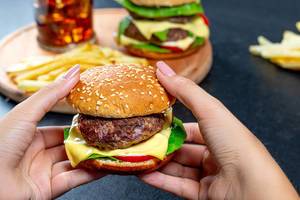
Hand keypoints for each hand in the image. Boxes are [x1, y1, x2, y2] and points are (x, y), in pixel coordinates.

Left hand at [0, 65, 104, 198]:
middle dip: (87, 141)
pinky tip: (105, 165)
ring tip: (111, 148)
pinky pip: (73, 180)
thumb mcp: (27, 113)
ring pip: (74, 163)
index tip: (94, 117)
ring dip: (92, 156)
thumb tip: (74, 72)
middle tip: (106, 133)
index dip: (75, 124)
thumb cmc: (0, 143)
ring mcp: (43, 172)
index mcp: (28, 136)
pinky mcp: (48, 189)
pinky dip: (90, 174)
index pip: (57, 130)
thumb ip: (52, 94)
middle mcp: (37, 154)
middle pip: (68, 146)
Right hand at [139, 61, 297, 199]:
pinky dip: (160, 180)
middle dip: (161, 145)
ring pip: (178, 167)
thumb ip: (184, 90)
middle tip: (141, 140)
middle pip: (182, 148)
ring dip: (158, 163)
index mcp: (220, 133)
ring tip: (137, 157)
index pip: (191, 127)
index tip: (152, 119)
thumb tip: (162, 68)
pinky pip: (178, 185)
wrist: (250, 188)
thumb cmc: (235, 144)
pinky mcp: (204, 194)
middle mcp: (215, 153)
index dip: (172, 124)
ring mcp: (210, 175)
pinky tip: (144, 174)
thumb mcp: (208, 110)